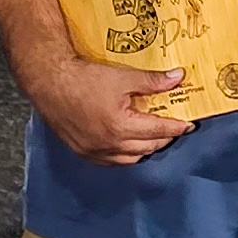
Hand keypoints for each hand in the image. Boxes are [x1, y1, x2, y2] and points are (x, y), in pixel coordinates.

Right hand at [21, 53, 194, 164]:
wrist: (48, 81)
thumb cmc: (83, 78)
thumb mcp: (123, 77)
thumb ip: (153, 81)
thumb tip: (178, 77)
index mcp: (121, 127)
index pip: (159, 131)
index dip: (177, 127)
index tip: (189, 124)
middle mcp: (109, 145)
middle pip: (148, 147)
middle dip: (163, 137)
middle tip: (172, 126)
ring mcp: (94, 151)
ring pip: (130, 158)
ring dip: (145, 148)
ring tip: (153, 134)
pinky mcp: (82, 152)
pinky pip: (111, 160)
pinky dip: (124, 154)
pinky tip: (128, 143)